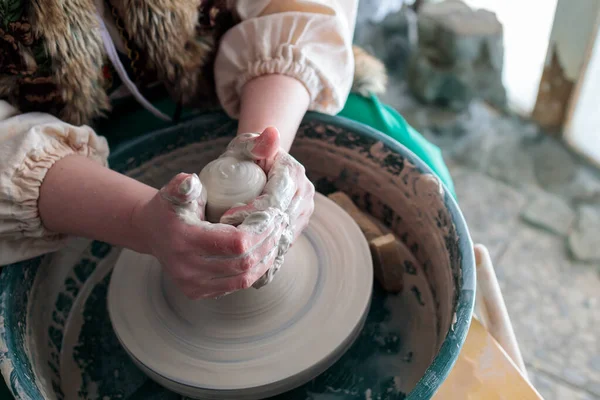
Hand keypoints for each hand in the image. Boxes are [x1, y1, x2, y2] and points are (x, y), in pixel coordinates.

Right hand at [132, 172, 286, 298]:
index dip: (260, 231)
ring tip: (276, 240)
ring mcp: (192, 285)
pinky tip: (264, 253)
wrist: (151, 232)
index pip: (236, 243)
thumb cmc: (169, 207)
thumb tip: (191, 181)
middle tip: (281, 226)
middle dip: (268, 244)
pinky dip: (254, 270)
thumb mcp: (173, 192)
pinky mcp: (198, 293)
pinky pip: (236, 285)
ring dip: (265, 259)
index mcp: (184, 240)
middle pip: (244, 262)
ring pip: (243, 278)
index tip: (273, 216)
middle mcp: (187, 268)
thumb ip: (183, 185)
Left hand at [220, 127, 315, 286]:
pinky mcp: (296, 228)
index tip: (226, 217)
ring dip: (261, 252)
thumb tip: (271, 133)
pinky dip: (267, 261)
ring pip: (284, 239)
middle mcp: (305, 195)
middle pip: (281, 223)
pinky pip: (283, 249)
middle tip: (225, 243)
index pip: (275, 199)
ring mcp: (303, 214)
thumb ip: (255, 141)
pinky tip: (247, 271)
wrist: (257, 166)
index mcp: (294, 174)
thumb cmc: (245, 154)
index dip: (252, 211)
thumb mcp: (245, 146)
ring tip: (233, 260)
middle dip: (254, 235)